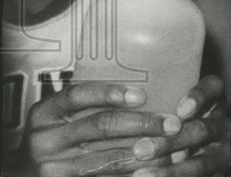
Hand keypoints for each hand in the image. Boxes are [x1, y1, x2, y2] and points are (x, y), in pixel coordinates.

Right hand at [20, 83, 180, 176]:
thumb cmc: (56, 140)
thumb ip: (90, 105)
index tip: (142, 95)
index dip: (110, 92)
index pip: (77, 95)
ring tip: (172, 147)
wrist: (26, 176)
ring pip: (108, 158)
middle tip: (172, 124)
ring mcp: (51, 168)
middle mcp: (44, 140)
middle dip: (143, 123)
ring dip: (145, 152)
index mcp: (45, 113)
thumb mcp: (61, 119)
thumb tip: (148, 92)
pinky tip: (152, 169)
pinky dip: (131, 173)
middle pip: (100, 125)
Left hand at [128, 76, 230, 176]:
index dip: (200, 97)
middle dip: (172, 141)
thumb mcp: (167, 113)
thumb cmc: (165, 129)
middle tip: (139, 150)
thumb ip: (158, 106)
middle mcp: (224, 126)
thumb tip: (127, 99)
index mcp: (215, 102)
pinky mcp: (218, 174)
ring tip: (140, 175)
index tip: (180, 111)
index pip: (214, 88)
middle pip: (204, 129)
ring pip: (201, 164)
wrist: (183, 166)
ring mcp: (222, 154)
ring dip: (170, 171)